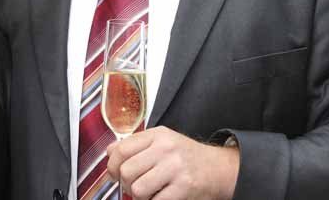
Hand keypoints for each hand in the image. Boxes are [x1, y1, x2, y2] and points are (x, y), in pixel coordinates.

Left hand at [106, 126, 238, 199]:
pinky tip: (161, 197)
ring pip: (137, 189)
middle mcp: (165, 148)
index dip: (112, 166)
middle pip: (127, 171)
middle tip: (134, 186)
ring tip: (148, 192)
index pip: (121, 149)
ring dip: (140, 196)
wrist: (219, 168)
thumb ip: (136, 144)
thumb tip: (110, 152)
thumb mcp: (163, 141)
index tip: (115, 174)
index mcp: (157, 135)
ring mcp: (175, 167)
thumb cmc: (187, 156)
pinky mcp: (184, 187)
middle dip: (126, 184)